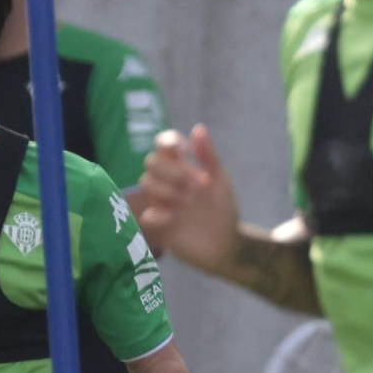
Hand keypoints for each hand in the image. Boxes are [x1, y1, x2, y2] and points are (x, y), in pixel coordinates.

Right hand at [137, 124, 240, 273]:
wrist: (226, 244)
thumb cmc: (223, 209)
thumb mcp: (219, 180)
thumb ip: (208, 156)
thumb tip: (198, 128)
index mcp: (182, 168)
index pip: (163, 144)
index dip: (169, 143)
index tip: (187, 153)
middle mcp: (168, 182)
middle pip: (151, 161)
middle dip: (172, 171)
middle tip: (194, 186)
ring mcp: (162, 203)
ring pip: (146, 183)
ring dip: (168, 190)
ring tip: (187, 204)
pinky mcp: (159, 226)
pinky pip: (147, 214)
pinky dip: (159, 215)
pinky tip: (175, 219)